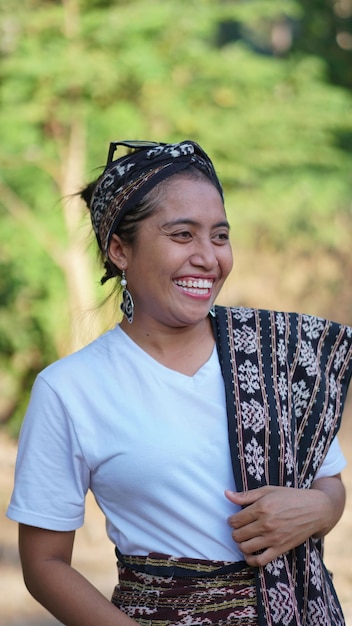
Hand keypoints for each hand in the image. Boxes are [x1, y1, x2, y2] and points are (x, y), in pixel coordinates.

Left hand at [225, 480, 343, 566]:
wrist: (314, 510)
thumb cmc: (290, 497)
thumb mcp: (268, 490)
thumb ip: (246, 495)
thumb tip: (226, 494)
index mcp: (261, 507)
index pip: (235, 520)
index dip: (231, 520)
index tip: (235, 519)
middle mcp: (265, 524)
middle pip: (238, 535)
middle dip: (235, 532)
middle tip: (240, 529)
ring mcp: (273, 538)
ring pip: (245, 548)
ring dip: (241, 545)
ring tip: (245, 539)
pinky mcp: (280, 549)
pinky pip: (260, 561)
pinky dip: (251, 560)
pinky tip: (250, 553)